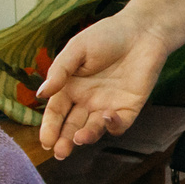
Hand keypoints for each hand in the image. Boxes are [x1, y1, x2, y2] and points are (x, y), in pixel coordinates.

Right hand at [36, 13, 167, 158]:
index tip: (45, 141)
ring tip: (78, 139)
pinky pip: (119, 124)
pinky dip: (113, 125)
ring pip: (94, 128)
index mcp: (71, 87)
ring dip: (86, 136)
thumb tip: (41, 93)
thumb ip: (60, 71)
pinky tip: (107, 117)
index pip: (56, 112)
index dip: (50, 127)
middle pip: (72, 126)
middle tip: (59, 153)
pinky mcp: (129, 108)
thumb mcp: (77, 49)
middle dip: (64, 140)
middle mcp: (87, 100)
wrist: (143, 31)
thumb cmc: (107, 35)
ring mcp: (108, 106)